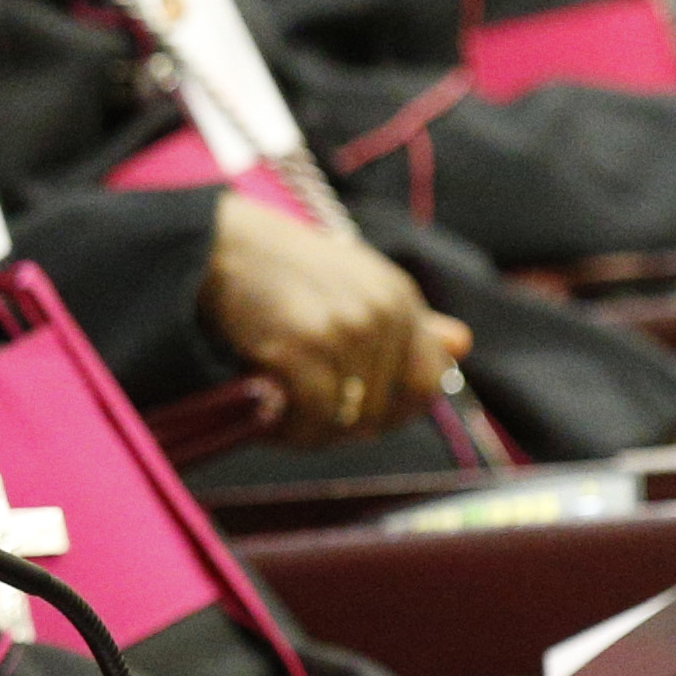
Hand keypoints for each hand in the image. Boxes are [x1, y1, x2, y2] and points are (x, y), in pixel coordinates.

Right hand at [204, 192, 471, 444]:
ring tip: (280, 408)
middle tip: (305, 411)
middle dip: (347, 425)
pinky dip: (288, 429)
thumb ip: (410, 322)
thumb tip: (461, 344)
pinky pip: (313, 421)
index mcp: (399, 297)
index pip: (428, 383)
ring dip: (311, 430)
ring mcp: (344, 331)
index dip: (394, 409)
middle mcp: (381, 313)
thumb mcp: (354, 284)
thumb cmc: (280, 270)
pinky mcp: (302, 348)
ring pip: (347, 422)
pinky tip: (267, 409)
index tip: (354, 409)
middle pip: (384, 412)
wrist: (214, 245)